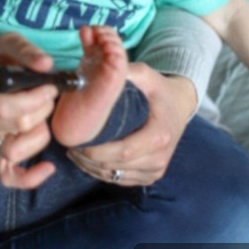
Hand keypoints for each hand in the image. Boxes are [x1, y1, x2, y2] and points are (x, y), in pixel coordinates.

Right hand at [0, 32, 58, 188]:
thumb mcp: (6, 44)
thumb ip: (26, 51)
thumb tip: (47, 64)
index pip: (4, 107)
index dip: (35, 98)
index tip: (51, 85)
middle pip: (17, 126)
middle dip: (42, 110)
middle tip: (49, 96)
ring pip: (15, 151)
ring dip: (39, 134)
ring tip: (41, 116)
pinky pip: (7, 176)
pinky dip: (29, 177)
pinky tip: (49, 167)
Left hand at [66, 63, 196, 185]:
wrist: (179, 104)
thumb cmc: (158, 88)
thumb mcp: (145, 74)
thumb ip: (125, 72)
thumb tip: (99, 69)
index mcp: (159, 135)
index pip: (124, 151)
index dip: (98, 151)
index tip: (78, 141)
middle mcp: (160, 157)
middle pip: (116, 166)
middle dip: (88, 159)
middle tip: (69, 145)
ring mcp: (156, 170)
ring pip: (115, 176)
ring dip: (91, 167)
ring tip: (73, 151)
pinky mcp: (151, 176)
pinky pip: (120, 180)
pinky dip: (101, 172)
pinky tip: (86, 160)